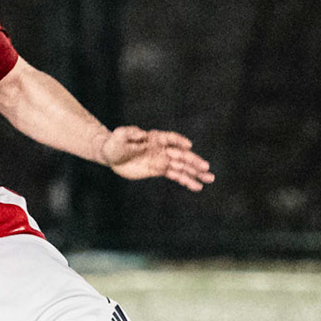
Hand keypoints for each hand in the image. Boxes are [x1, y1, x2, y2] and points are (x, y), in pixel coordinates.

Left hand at [99, 126, 214, 190]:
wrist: (112, 156)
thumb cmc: (115, 142)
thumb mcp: (119, 135)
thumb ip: (130, 134)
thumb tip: (142, 135)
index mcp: (155, 138)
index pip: (171, 138)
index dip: (180, 141)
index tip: (188, 147)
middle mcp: (162, 148)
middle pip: (182, 155)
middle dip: (194, 161)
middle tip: (206, 168)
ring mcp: (162, 160)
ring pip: (182, 167)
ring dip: (195, 173)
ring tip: (209, 179)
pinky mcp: (159, 170)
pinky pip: (175, 175)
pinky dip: (186, 180)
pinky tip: (197, 186)